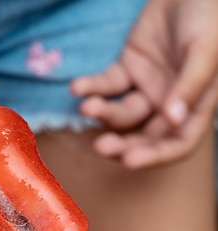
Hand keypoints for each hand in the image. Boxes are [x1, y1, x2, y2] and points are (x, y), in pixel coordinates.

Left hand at [71, 0, 217, 168]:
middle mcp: (169, 103)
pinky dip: (91, 88)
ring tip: (87, 106)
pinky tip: (77, 88)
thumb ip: (190, 86)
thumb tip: (172, 120)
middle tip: (100, 147)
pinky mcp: (126, 70)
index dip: (155, 156)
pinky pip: (106, 86)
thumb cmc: (208, 17)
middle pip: (143, 136)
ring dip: (103, 114)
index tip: (130, 162)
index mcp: (195, 105)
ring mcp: (146, 87)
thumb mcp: (205, 50)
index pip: (177, 143)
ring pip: (121, 114)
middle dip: (122, 145)